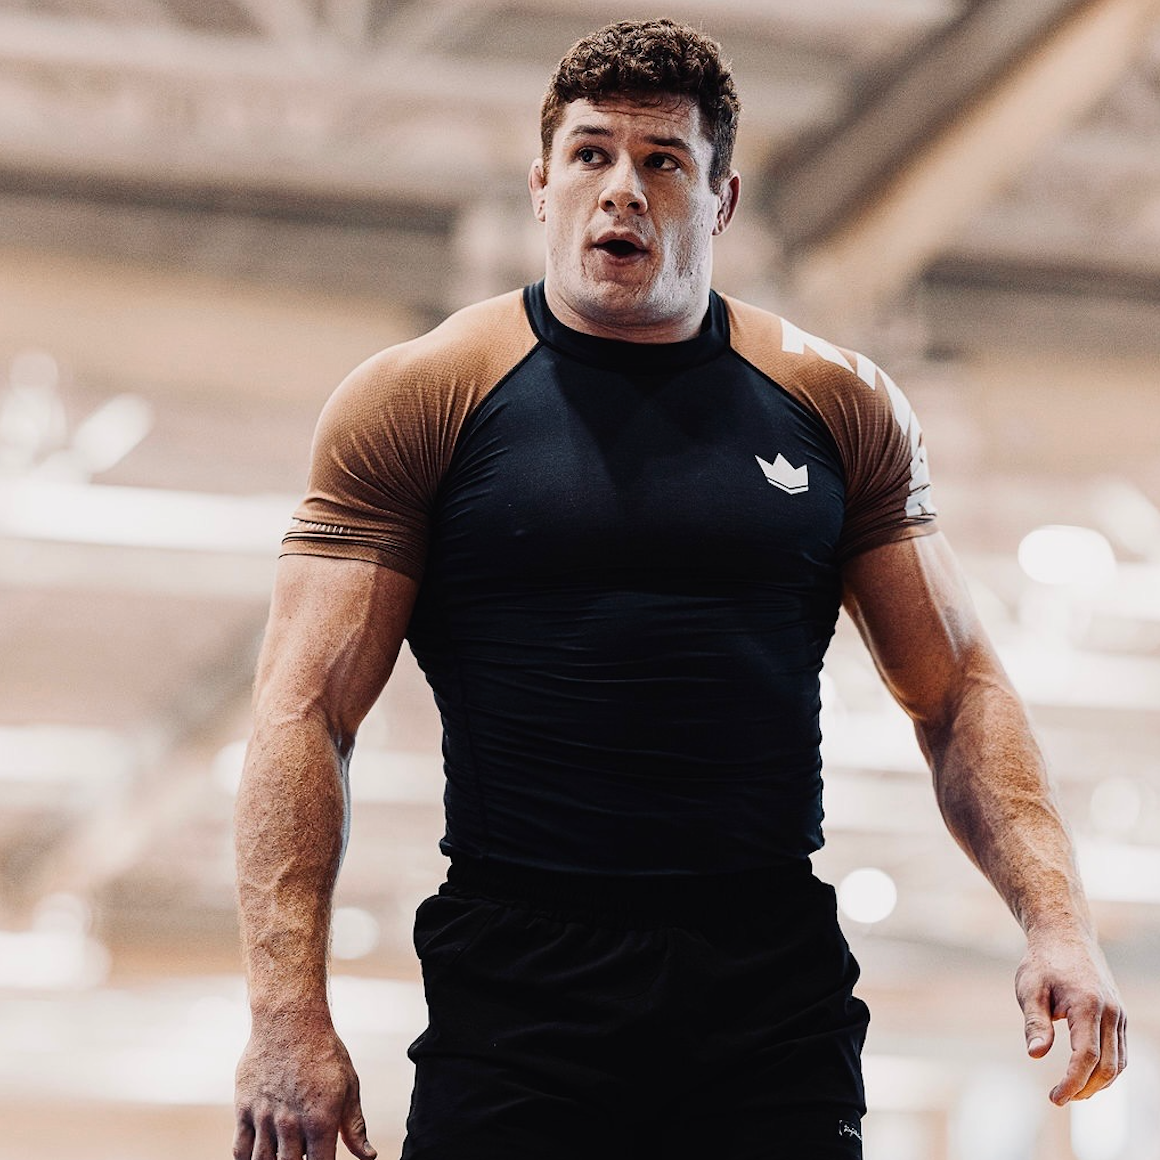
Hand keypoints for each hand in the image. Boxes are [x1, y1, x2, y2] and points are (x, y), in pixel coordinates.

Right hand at [233, 1020, 376, 1159]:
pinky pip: (240, 1149)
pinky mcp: (244, 1109)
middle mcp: (291, 1123)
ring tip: (282, 1154)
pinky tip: (258, 1157)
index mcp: (321, 1120)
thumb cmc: (323, 1052)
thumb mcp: (348, 1086)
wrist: (290, 1021)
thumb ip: (354, 1126)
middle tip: (300, 1156)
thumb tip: (368, 1156)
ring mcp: (265, 1117)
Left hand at [1015, 930, 1126, 1104]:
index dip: (1072, 1082)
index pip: (1086, 1056)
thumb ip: (1034, 1022)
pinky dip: (1107, 1070)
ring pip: (1119, 1063)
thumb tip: (1035, 1054)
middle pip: (1107, 1066)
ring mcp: (1119, 1015)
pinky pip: (1121, 1052)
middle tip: (1059, 1097)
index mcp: (1087, 1005)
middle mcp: (1111, 1012)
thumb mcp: (1029, 988)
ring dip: (1098, 1084)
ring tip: (1070, 1090)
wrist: (1065, 936)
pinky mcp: (1120, 1017)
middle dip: (1085, 1088)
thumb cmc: (1043, 962)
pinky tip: (1085, 1075)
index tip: (1054, 1098)